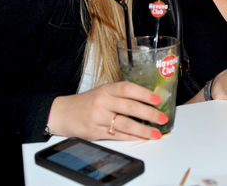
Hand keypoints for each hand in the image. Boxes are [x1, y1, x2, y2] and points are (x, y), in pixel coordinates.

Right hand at [47, 81, 167, 140]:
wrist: (63, 113)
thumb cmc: (88, 101)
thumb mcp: (103, 91)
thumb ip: (122, 95)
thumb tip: (147, 101)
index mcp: (106, 89)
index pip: (128, 88)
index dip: (144, 93)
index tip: (158, 100)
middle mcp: (102, 102)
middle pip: (130, 108)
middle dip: (149, 114)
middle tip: (162, 118)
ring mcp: (98, 118)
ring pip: (125, 125)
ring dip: (143, 130)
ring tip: (156, 133)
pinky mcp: (95, 132)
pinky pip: (117, 136)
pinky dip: (131, 137)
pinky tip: (141, 137)